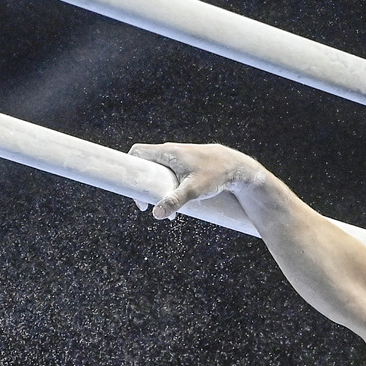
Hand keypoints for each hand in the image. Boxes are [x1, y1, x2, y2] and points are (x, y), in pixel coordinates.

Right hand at [127, 142, 267, 218]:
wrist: (236, 167)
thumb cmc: (216, 175)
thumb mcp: (193, 190)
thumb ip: (174, 201)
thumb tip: (156, 214)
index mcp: (167, 152)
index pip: (137, 152)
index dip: (129, 169)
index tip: (134, 191)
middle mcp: (170, 152)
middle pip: (146, 166)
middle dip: (144, 186)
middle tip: (147, 204)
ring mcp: (178, 157)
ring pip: (158, 172)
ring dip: (157, 189)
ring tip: (166, 209)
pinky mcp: (186, 164)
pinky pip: (169, 174)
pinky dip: (168, 187)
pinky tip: (178, 203)